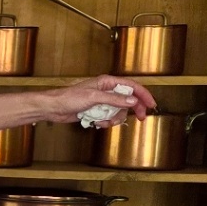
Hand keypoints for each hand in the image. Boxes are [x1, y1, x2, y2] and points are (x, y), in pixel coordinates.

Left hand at [37, 75, 157, 126]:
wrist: (54, 108)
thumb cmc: (70, 98)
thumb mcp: (94, 98)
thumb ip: (114, 99)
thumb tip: (132, 100)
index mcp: (107, 82)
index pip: (132, 86)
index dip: (143, 94)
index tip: (152, 105)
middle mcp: (107, 90)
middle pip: (128, 99)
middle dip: (133, 109)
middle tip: (142, 118)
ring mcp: (102, 101)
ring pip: (119, 111)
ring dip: (114, 119)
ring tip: (104, 121)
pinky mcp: (97, 111)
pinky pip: (109, 118)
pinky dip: (105, 122)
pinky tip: (96, 123)